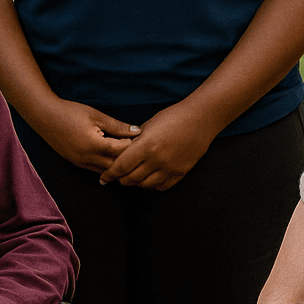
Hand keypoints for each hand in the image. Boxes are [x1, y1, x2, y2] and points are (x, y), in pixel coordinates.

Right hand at [33, 99, 138, 173]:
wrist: (44, 116)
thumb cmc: (71, 112)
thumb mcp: (96, 116)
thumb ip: (118, 126)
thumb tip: (138, 131)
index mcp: (94, 145)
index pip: (121, 153)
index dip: (135, 148)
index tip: (145, 142)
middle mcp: (87, 158)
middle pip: (116, 167)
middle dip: (129, 161)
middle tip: (142, 153)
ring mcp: (81, 163)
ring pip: (107, 172)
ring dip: (119, 166)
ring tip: (131, 158)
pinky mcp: (77, 163)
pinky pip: (97, 170)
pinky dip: (107, 166)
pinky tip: (115, 159)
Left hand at [100, 101, 216, 190]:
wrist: (200, 118)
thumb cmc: (173, 116)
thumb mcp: (149, 125)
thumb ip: (135, 140)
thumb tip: (122, 151)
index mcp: (146, 145)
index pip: (121, 166)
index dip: (110, 174)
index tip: (103, 178)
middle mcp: (157, 160)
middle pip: (131, 178)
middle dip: (121, 179)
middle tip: (116, 178)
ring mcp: (170, 168)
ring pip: (145, 185)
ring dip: (135, 183)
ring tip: (131, 179)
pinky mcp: (180, 172)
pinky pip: (162, 186)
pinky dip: (152, 185)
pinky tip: (148, 180)